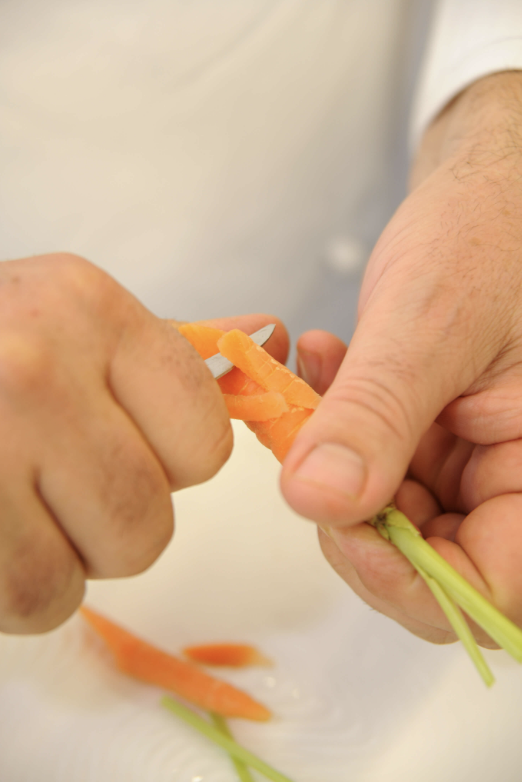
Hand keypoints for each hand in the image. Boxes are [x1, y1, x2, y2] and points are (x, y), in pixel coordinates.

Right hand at [0, 252, 287, 633]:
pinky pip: (36, 600)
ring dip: (63, 558)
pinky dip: (17, 589)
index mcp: (86, 307)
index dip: (169, 462)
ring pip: (99, 568)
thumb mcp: (62, 325)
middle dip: (112, 523)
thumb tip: (267, 336)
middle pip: (153, 521)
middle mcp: (35, 364)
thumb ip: (158, 354)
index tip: (124, 448)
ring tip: (10, 502)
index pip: (204, 438)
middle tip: (49, 483)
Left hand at [281, 72, 521, 645]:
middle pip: (434, 564)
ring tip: (319, 381)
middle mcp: (514, 480)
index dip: (411, 582)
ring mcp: (475, 465)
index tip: (341, 529)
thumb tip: (318, 501)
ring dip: (336, 463)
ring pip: (391, 518)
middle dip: (357, 517)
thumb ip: (377, 416)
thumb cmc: (491, 234)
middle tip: (311, 456)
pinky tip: (328, 366)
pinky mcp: (438, 441)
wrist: (491, 194)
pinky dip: (338, 429)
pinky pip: (376, 466)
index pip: (493, 589)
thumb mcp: (429, 325)